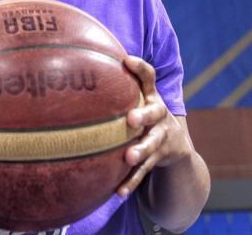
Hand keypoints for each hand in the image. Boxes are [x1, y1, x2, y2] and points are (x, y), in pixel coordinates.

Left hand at [117, 55, 193, 197]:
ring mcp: (161, 138)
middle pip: (154, 112)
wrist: (177, 146)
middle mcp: (159, 115)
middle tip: (131, 119)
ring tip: (129, 157)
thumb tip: (74, 67)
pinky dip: (132, 181)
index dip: (140, 68)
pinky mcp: (158, 159)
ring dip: (140, 150)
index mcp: (151, 97)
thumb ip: (115, 86)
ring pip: (151, 144)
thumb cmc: (144, 115)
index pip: (149, 78)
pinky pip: (144, 172)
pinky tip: (119, 191)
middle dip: (143, 115)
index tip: (126, 60)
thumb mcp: (138, 98)